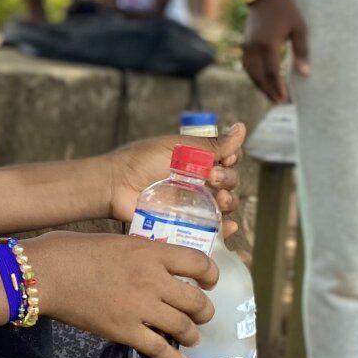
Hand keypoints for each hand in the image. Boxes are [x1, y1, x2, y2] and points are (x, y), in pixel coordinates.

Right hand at [25, 230, 212, 357]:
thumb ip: (139, 253)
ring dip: (192, 334)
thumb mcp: (114, 241)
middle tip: (200, 314)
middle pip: (197, 301)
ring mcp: (140, 308)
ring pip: (184, 327)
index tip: (208, 282)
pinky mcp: (125, 331)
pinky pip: (160, 350)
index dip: (211, 275)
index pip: (199, 263)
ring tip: (190, 337)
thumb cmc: (70, 250)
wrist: (44, 274)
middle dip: (204, 311)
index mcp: (150, 252)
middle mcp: (153, 280)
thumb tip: (150, 264)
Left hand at [106, 123, 247, 236]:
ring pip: (224, 205)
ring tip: (220, 200)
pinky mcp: (185, 222)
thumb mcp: (178, 148)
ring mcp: (193, 203)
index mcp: (197, 159)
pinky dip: (226, 229)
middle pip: (230, 182)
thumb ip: (210, 144)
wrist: (115, 186)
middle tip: (213, 178)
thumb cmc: (141, 161)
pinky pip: (212, 228)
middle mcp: (198, 180)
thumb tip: (242, 128)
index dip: (231, 160)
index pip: (228, 160)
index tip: (225, 159)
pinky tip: (229, 226)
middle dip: (229, 179)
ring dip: (230, 202)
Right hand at [242, 0, 309, 104]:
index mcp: (268, 44)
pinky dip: (254, 76)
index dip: (278, 88)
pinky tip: (262, 81)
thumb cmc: (286, 11)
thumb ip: (301, 52)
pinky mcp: (244, 44)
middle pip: (259, 76)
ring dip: (260, 86)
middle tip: (279, 103)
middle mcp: (254, 48)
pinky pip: (247, 65)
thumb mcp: (299, 29)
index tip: (286, 99)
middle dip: (268, 91)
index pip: (272, 73)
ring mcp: (246, 46)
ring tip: (270, 95)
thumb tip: (305, 74)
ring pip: (250, 73)